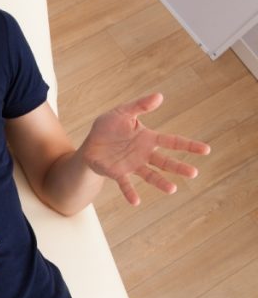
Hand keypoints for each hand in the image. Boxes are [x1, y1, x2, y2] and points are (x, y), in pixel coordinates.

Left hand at [82, 93, 209, 205]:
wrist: (90, 144)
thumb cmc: (108, 127)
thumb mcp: (122, 112)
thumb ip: (140, 105)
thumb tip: (159, 96)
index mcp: (148, 138)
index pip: (173, 141)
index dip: (189, 145)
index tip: (206, 150)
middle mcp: (144, 154)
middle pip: (165, 162)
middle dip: (179, 167)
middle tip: (193, 173)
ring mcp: (132, 165)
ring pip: (150, 175)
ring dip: (160, 182)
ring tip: (172, 189)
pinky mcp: (118, 173)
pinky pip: (125, 184)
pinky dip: (130, 192)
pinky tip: (136, 202)